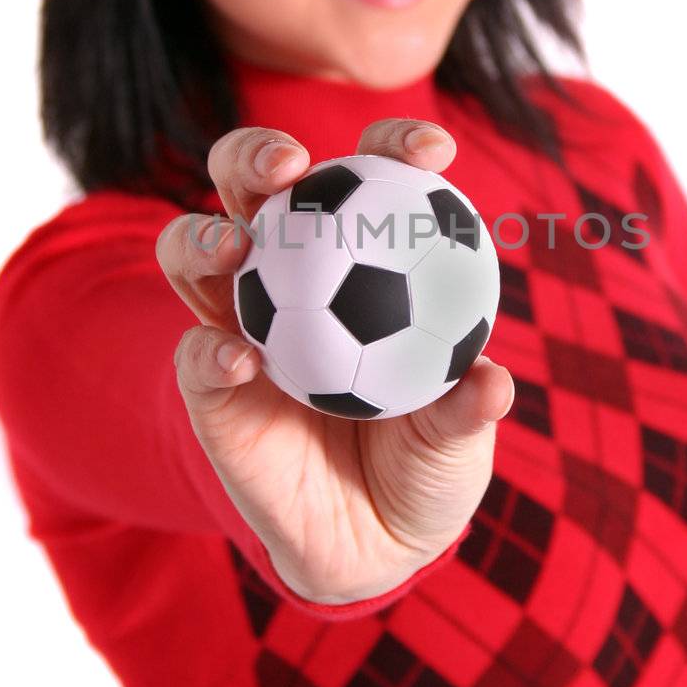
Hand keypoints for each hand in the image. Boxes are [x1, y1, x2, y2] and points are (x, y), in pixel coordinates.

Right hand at [156, 118, 513, 603]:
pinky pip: (194, 359)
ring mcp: (240, 324)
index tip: (431, 151)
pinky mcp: (208, 387)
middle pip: (253, 188)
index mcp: (358, 260)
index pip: (367, 178)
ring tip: (236, 246)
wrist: (374, 542)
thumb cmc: (425, 461)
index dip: (392, 143)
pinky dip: (210, 353)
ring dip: (205, 236)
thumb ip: (466, 407)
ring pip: (195, 253)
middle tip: (292, 163)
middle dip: (257, 153)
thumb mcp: (458, 436)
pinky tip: (240, 361)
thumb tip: (492, 383)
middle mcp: (289, 277)